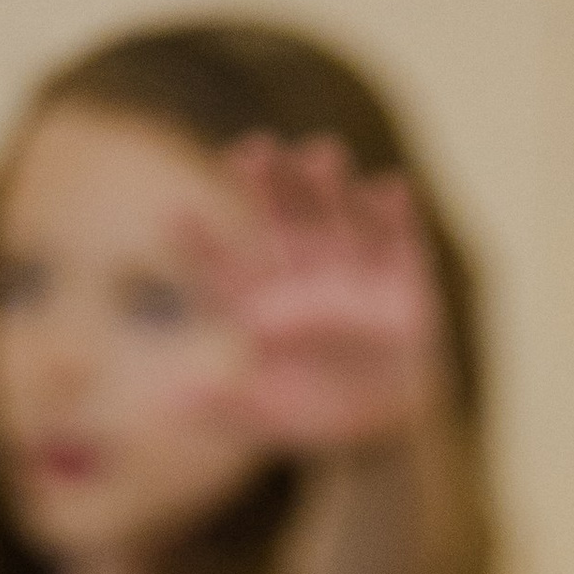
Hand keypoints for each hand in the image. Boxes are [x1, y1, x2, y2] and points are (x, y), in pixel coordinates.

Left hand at [175, 135, 446, 460]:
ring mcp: (351, 269)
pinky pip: (399, 239)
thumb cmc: (318, 416)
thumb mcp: (272, 418)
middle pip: (279, 219)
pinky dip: (398, 215)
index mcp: (261, 302)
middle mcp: (302, 272)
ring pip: (335, 215)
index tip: (175, 219)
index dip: (199, 244)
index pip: (222, 267)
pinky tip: (394, 189)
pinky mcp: (400, 277)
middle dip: (269, 184)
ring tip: (324, 154)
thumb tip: (173, 403)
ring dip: (329, 185)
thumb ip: (227, 407)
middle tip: (257, 150)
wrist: (387, 422)